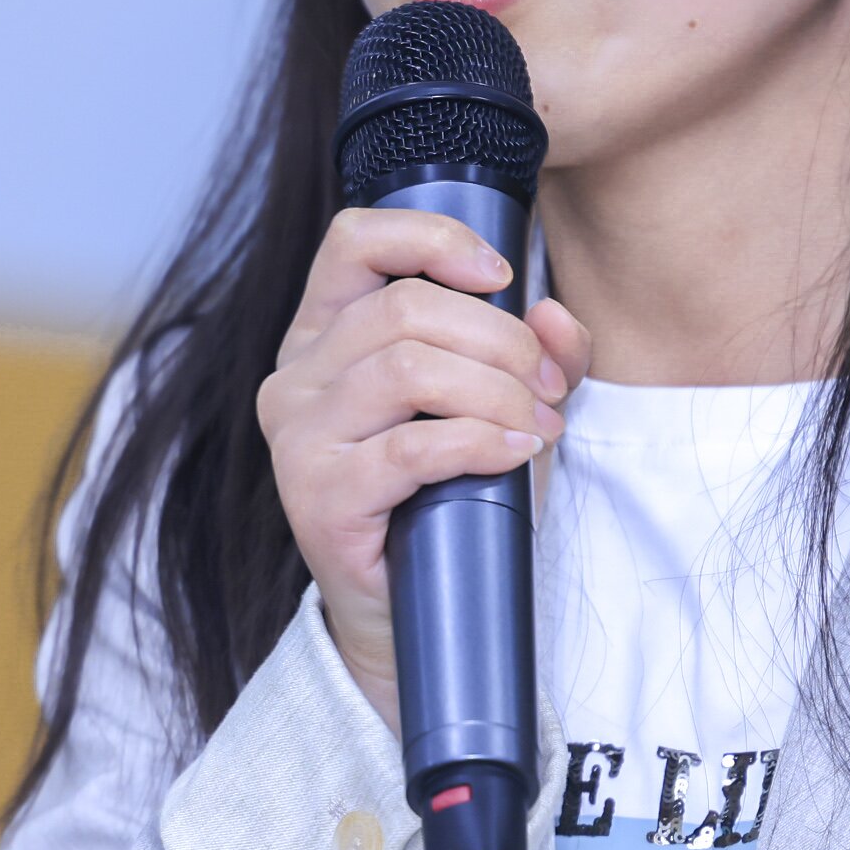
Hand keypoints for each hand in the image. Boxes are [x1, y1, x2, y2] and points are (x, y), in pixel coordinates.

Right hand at [259, 209, 590, 731]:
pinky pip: (410, 447)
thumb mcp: (501, 406)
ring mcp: (297, 436)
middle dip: (499, 341)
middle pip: (404, 309)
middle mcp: (295, 375)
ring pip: (408, 370)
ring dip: (497, 393)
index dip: (433, 239)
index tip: (501, 275)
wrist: (411, 610)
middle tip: (549, 387)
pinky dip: (479, 442)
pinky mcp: (317, 496)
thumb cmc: (448, 494)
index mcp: (324, 333)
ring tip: (538, 425)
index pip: (354, 241)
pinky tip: (517, 453)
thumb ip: (535, 353)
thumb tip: (554, 317)